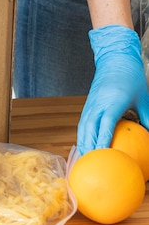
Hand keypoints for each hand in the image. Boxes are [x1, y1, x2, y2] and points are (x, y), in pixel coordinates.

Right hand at [77, 24, 148, 153]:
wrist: (115, 60)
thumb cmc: (132, 79)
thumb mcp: (145, 99)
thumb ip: (148, 119)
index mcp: (113, 101)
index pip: (106, 123)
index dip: (102, 139)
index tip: (102, 155)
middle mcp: (98, 103)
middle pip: (89, 127)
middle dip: (88, 146)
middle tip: (89, 164)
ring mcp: (91, 103)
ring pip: (83, 126)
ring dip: (82, 142)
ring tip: (83, 159)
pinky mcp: (88, 103)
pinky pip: (83, 122)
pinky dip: (82, 135)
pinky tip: (85, 145)